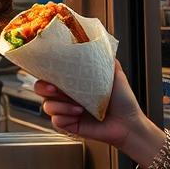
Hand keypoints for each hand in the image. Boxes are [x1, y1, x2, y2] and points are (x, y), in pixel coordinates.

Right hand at [35, 60, 163, 166]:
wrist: (129, 123)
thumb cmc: (124, 101)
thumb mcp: (114, 75)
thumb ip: (104, 60)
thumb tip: (100, 43)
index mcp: (72, 83)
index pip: (49, 74)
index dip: (44, 72)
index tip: (50, 72)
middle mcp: (66, 97)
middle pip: (40, 89)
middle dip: (43, 88)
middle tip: (54, 89)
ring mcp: (66, 111)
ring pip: (47, 106)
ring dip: (60, 106)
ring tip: (79, 108)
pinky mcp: (68, 125)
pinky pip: (56, 120)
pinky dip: (65, 117)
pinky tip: (78, 116)